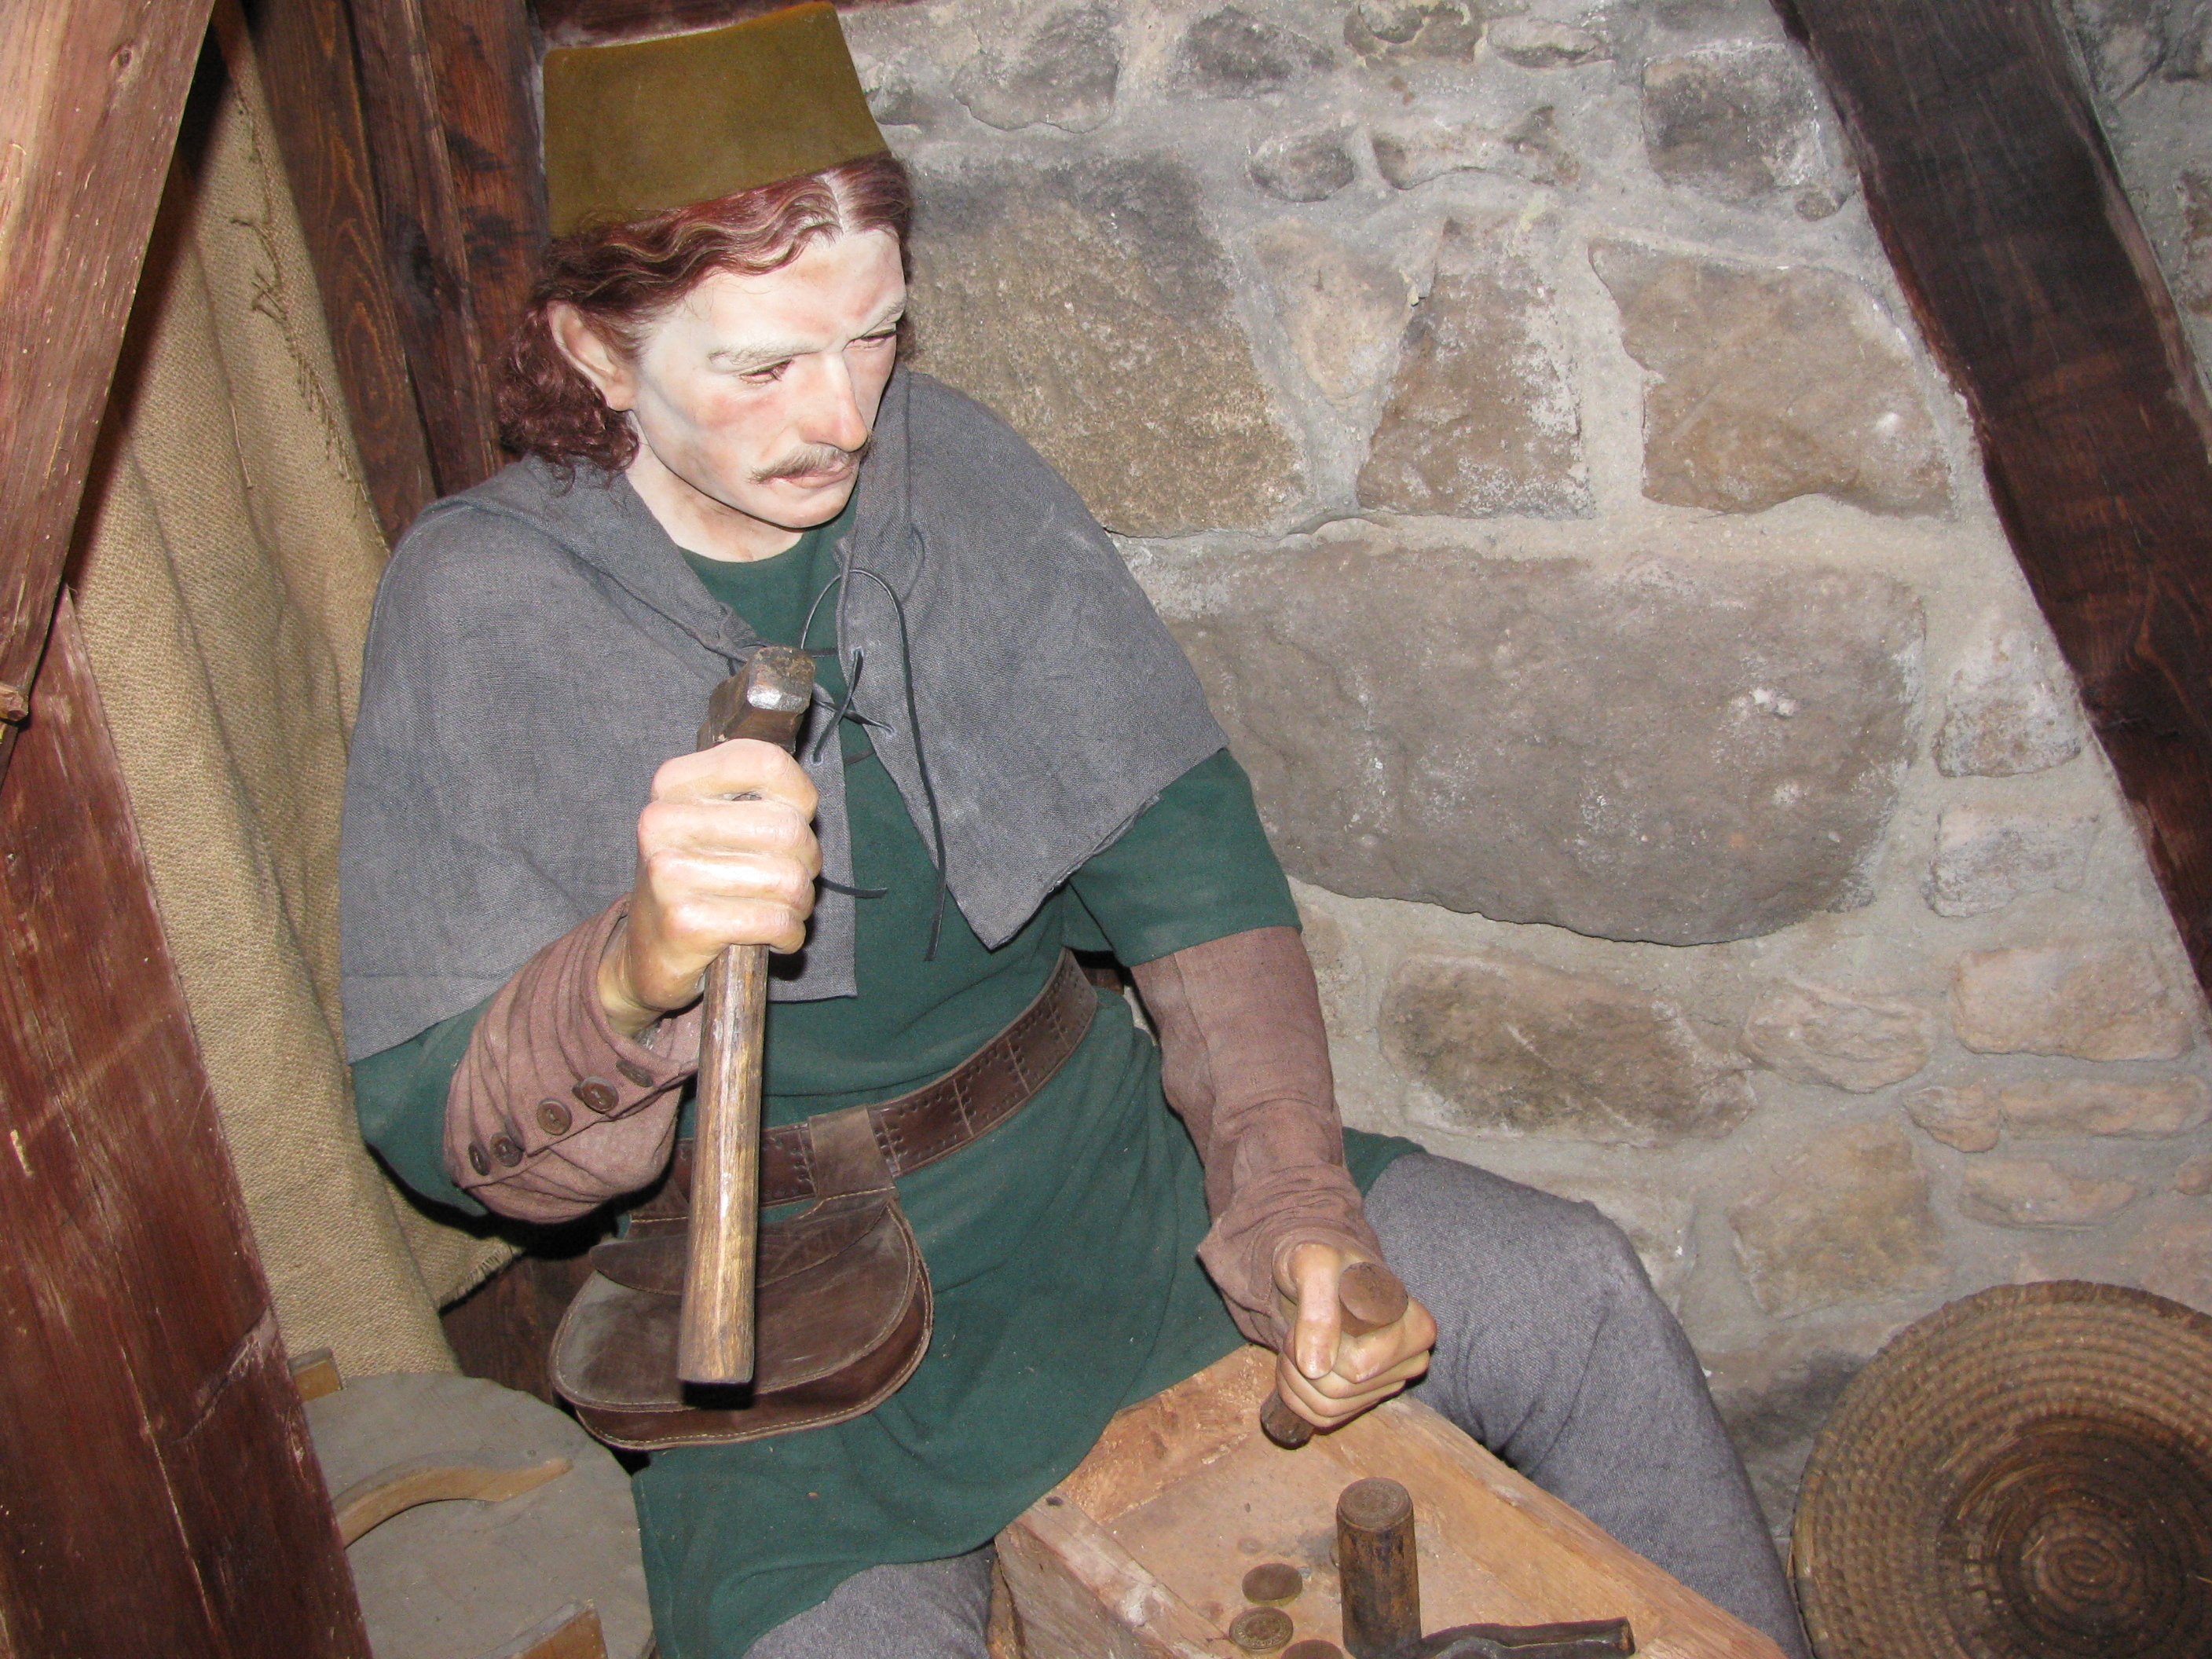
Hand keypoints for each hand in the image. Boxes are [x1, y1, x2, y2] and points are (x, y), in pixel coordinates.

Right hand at [599, 738, 820, 1034]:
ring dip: (800, 902)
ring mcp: (670, 873)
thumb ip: (757, 796)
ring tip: (782, 908)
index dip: (800, 795)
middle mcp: (663, 821)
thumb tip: (803, 801)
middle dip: (807, 861)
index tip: (796, 819)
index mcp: (673, 784)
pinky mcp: (686, 923)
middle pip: (787, 827)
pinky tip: (774, 936)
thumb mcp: (713, 822)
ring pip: (788, 879)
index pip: (765, 762)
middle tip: (791, 878)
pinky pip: (776, 921)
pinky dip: (790, 933)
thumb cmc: (697, 879)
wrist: (647, 951)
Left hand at [1271, 1240, 1437, 1432]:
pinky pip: (1322, 1418)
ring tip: (1295, 1341)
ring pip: (1328, 1408)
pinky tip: (1296, 1364)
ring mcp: (1388, 1384)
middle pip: (1341, 1390)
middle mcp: (1411, 1360)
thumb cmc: (1321, 1259)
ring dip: (1294, 1377)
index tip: (1315, 1307)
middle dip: (1301, 1361)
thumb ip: (1317, 1309)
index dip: (1323, 1341)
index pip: (1359, 1366)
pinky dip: (1295, 1394)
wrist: (1316, 1272)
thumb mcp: (1314, 1263)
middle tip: (1296, 1327)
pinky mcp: (1363, 1400)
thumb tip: (1316, 1368)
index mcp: (1416, 1327)